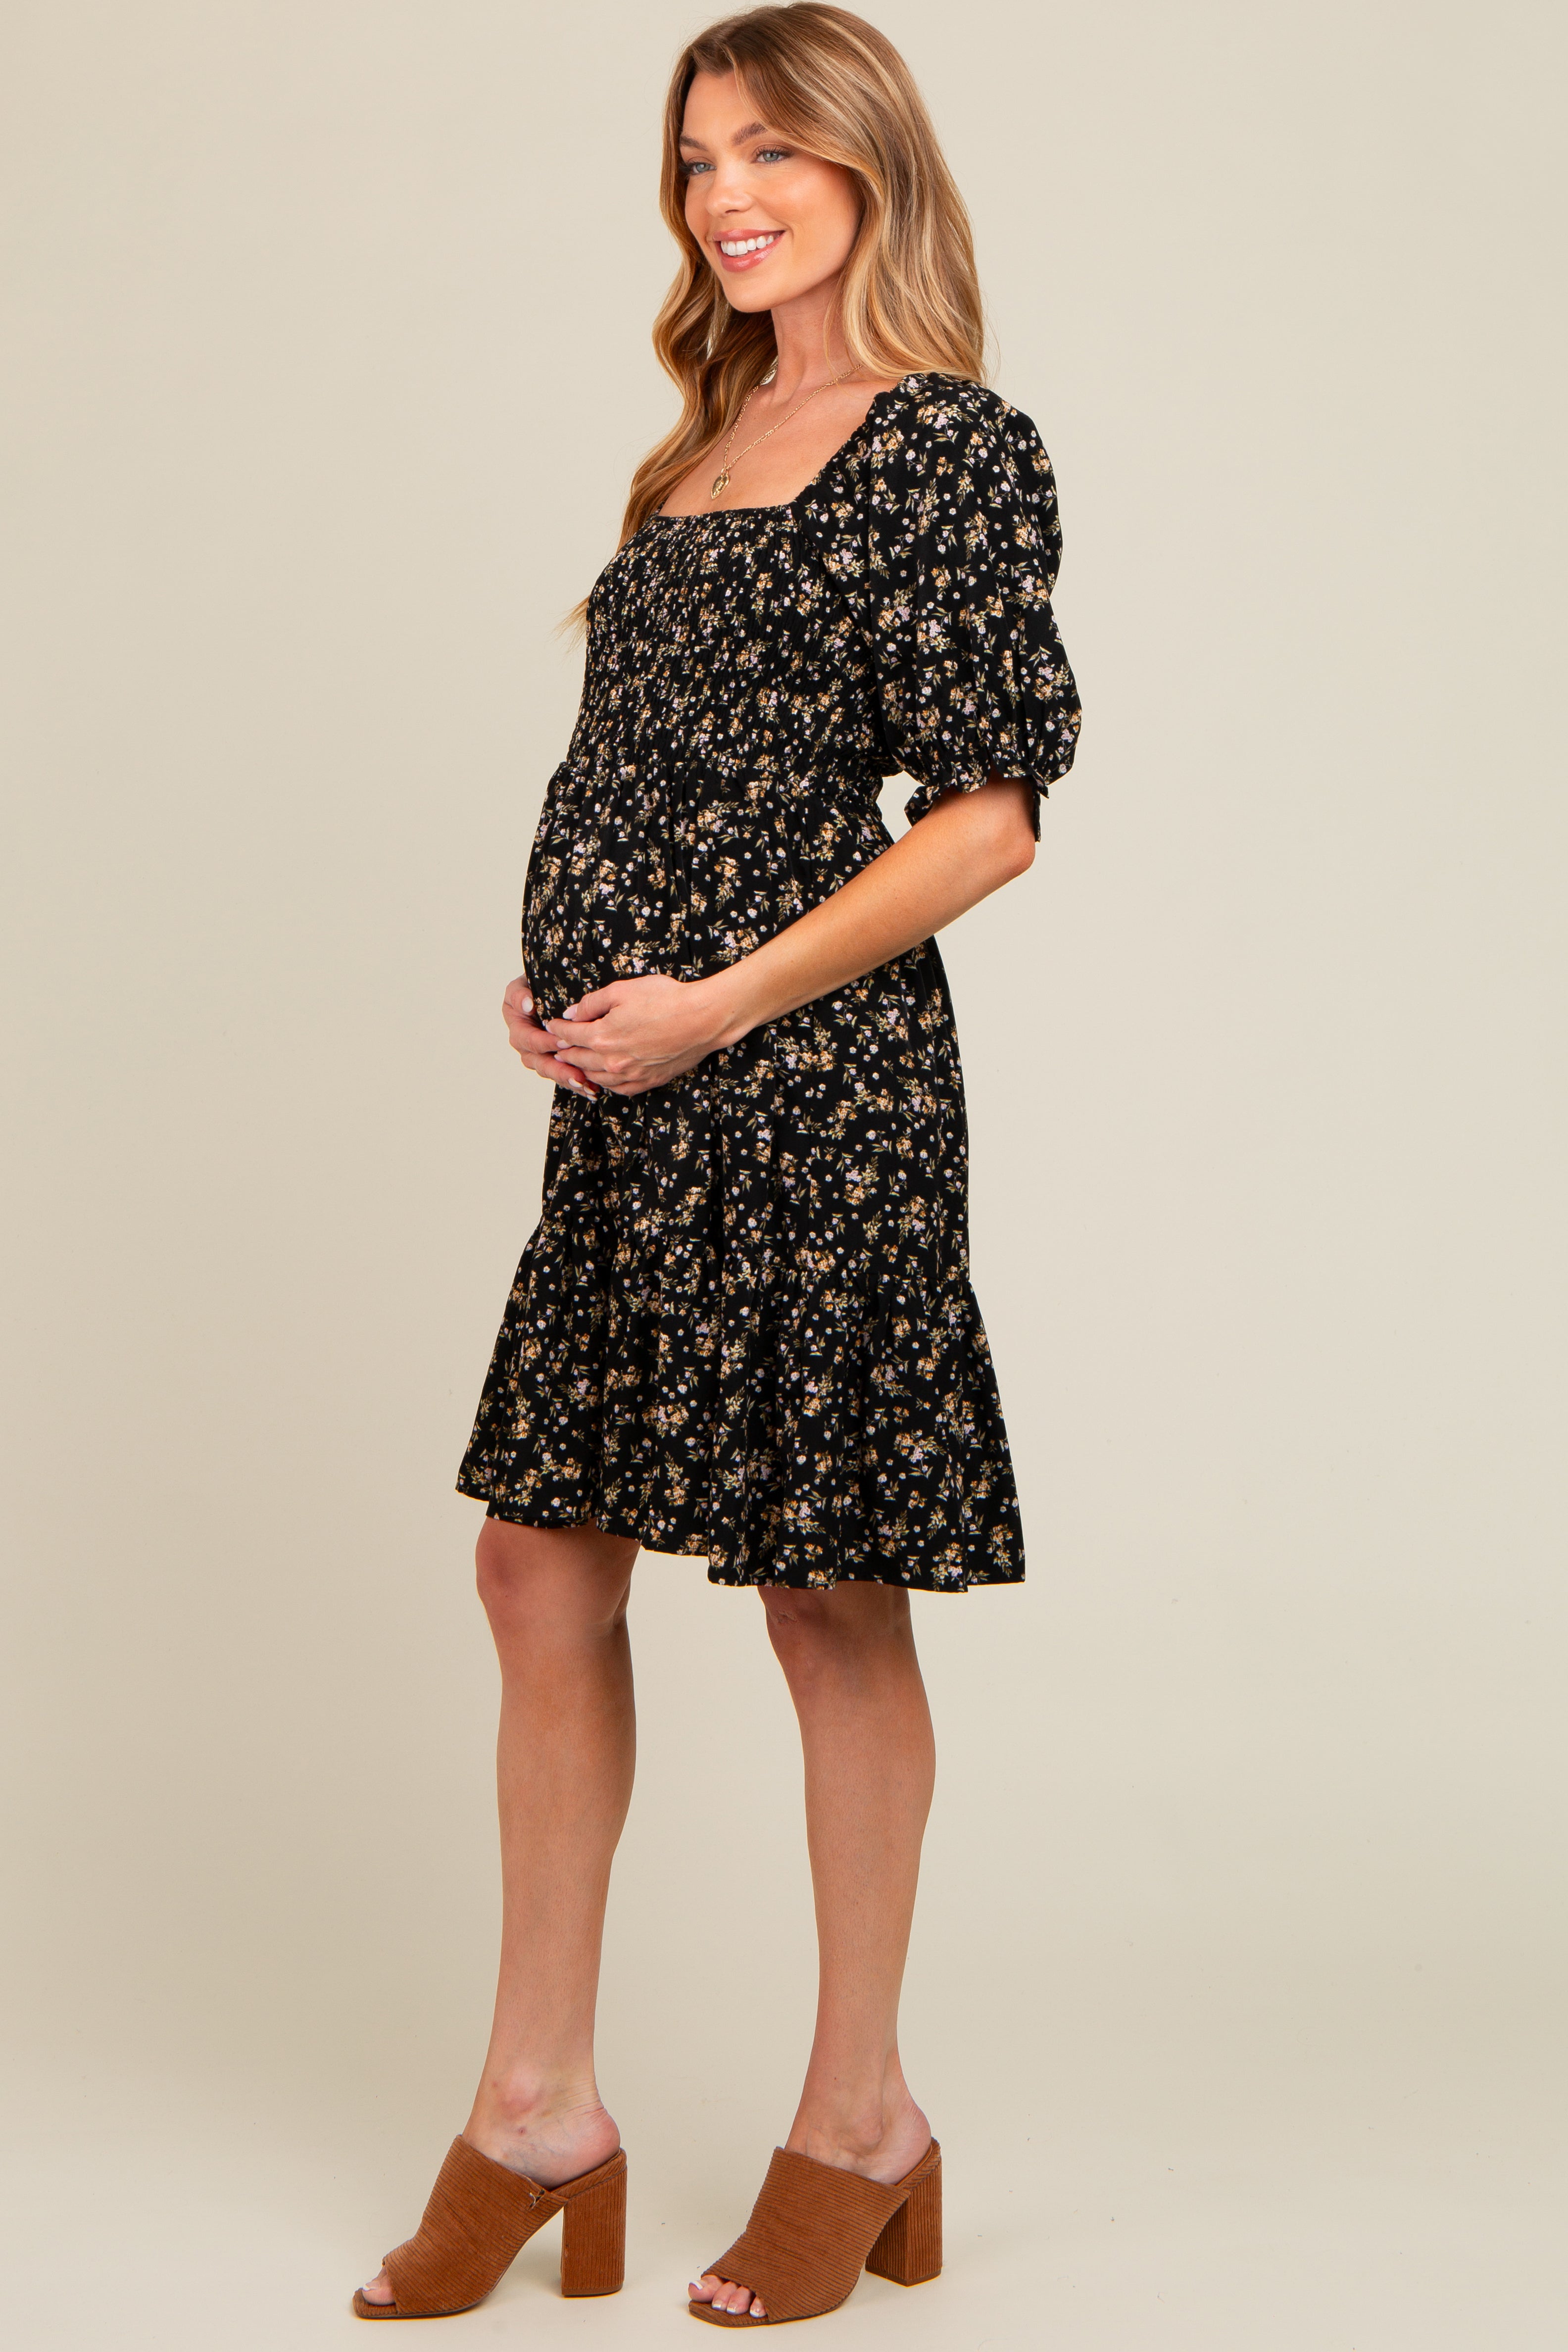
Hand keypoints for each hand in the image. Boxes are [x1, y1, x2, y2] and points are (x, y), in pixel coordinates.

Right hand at [502, 974, 599, 1097]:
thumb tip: (528, 1005)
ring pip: (553, 1073)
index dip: (546, 1043)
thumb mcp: (522, 985)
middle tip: (578, 1077)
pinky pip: (563, 1075)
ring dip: (570, 1080)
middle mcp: (527, 1047)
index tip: (563, 1042)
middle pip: (541, 1063)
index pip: (530, 1040)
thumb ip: (519, 995)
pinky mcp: (554, 1062)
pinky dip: (577, 1083)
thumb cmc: (534, 987)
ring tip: (588, 1086)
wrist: (543, 992)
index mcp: (518, 1029)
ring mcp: (540, 1057)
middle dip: (560, 1071)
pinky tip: (592, 1089)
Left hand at [546, 973, 738, 1096]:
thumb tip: (572, 1013)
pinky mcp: (647, 1082)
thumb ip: (592, 1003)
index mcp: (602, 1036)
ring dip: (581, 1069)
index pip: (569, 1034)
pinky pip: (617, 1088)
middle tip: (556, 1047)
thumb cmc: (667, 1000)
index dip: (557, 1028)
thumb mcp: (623, 990)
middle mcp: (612, 1061)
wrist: (702, 1019)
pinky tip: (604, 1075)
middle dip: (564, 1050)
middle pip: (578, 1058)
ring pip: (595, 1076)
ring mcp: (630, 1075)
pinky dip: (605, 1082)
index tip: (553, 1024)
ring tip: (574, 1061)